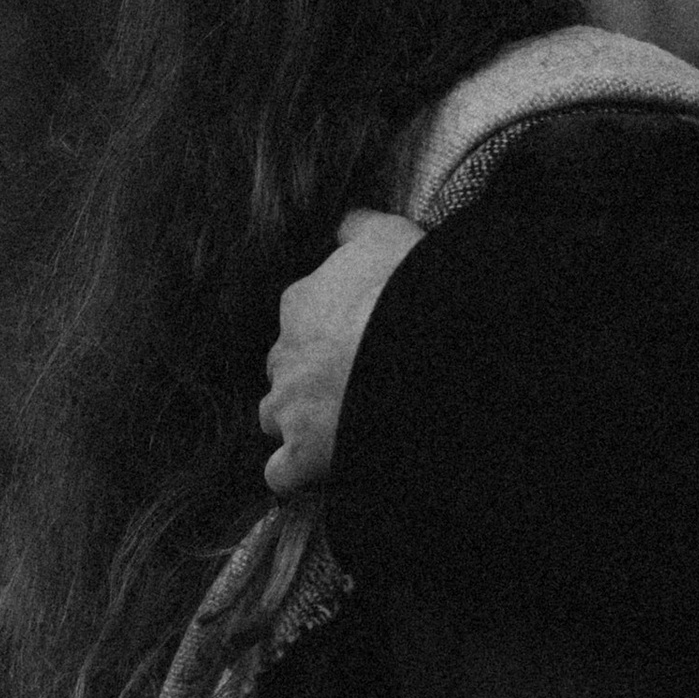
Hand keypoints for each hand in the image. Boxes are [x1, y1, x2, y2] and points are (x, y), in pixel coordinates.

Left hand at [260, 211, 421, 496]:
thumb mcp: (388, 236)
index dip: (329, 334)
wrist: (423, 345)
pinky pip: (282, 473)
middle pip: (285, 370)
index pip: (300, 320)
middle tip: (355, 383)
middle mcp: (284, 354)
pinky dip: (296, 474)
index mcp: (301, 304)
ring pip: (275, 416)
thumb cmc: (409, 288)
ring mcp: (289, 406)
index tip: (358, 341)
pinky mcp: (303, 452)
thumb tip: (344, 223)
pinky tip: (318, 471)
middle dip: (310, 379)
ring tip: (339, 426)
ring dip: (298, 422)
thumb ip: (358, 227)